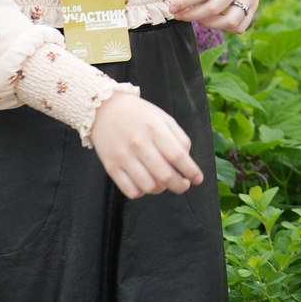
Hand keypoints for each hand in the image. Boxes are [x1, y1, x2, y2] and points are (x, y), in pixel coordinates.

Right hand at [89, 92, 205, 196]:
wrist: (103, 109)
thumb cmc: (138, 115)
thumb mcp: (163, 118)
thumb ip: (179, 138)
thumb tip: (187, 161)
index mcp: (155, 129)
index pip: (178, 156)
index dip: (191, 171)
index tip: (198, 179)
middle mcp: (139, 144)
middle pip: (165, 176)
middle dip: (179, 186)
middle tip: (183, 185)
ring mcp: (123, 157)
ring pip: (149, 187)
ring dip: (161, 189)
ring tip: (163, 183)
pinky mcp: (111, 167)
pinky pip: (130, 191)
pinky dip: (142, 193)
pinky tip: (145, 183)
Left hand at [172, 0, 263, 33]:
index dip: (185, 3)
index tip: (173, 8)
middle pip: (213, 8)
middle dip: (192, 15)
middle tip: (180, 15)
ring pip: (230, 21)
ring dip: (210, 24)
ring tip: (199, 18)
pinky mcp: (255, 4)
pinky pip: (241, 25)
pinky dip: (227, 28)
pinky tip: (216, 20)